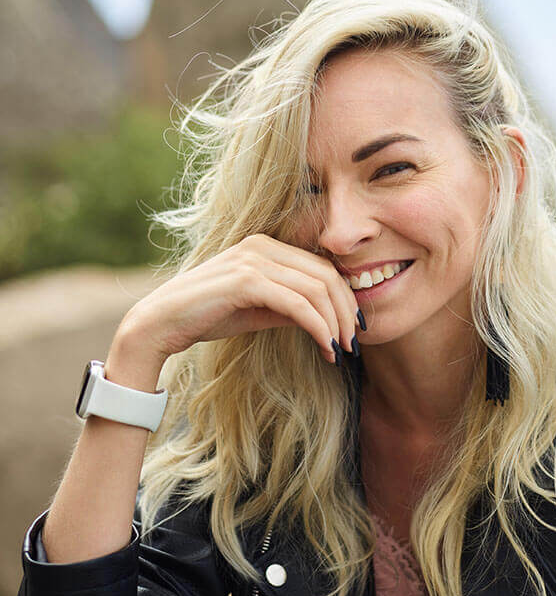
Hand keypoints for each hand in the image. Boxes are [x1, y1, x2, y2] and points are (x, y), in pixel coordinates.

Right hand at [120, 234, 359, 365]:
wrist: (160, 323)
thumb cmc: (206, 316)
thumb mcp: (258, 309)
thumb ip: (290, 307)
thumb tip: (327, 319)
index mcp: (265, 245)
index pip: (322, 266)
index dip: (345, 297)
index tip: (354, 327)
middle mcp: (262, 245)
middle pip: (326, 275)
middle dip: (346, 311)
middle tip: (354, 343)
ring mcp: (254, 260)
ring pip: (316, 289)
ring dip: (335, 323)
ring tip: (341, 350)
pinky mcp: (247, 281)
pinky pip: (298, 304)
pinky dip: (319, 328)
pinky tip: (326, 347)